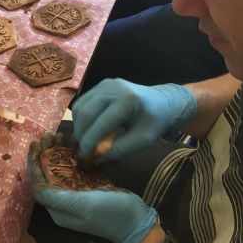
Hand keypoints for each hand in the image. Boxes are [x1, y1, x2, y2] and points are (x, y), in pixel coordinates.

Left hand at [28, 134, 157, 242]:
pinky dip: (74, 155)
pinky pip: (76, 168)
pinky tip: (76, 142)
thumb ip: (57, 198)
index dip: (34, 162)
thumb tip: (35, 187)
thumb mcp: (82, 205)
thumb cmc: (110, 213)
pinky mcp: (89, 187)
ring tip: (61, 134)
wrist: (137, 221)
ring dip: (59, 152)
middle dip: (46, 153)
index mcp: (58, 208)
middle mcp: (63, 201)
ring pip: (61, 169)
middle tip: (51, 134)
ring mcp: (77, 194)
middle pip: (48, 173)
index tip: (35, 142)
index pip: (39, 182)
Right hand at [72, 79, 196, 160]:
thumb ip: (120, 149)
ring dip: (79, 125)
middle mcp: (113, 88)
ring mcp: (105, 84)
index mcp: (127, 100)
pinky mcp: (101, 85)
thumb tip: (96, 159)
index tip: (85, 155)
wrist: (163, 101)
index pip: (102, 123)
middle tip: (82, 149)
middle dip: (81, 133)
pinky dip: (82, 117)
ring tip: (84, 140)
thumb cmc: (155, 121)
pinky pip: (84, 101)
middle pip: (86, 112)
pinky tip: (87, 128)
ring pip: (80, 106)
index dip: (90, 141)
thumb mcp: (142, 140)